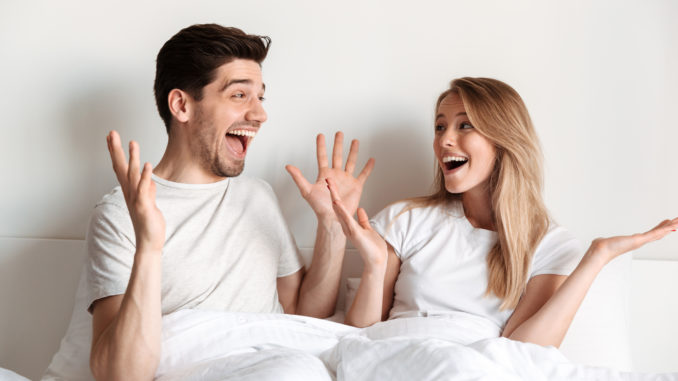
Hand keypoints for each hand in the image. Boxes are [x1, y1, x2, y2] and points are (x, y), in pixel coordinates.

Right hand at [106, 130, 165, 252]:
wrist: (149, 242)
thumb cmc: (148, 223)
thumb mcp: (149, 202)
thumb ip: (148, 189)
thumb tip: (149, 180)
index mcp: (130, 190)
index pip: (120, 167)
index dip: (116, 151)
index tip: (111, 136)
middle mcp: (129, 193)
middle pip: (121, 167)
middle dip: (116, 150)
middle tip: (112, 132)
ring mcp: (135, 199)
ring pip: (133, 175)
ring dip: (133, 158)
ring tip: (132, 142)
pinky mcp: (144, 206)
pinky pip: (144, 189)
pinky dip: (146, 176)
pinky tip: (148, 165)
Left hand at [286, 132, 374, 221]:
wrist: (333, 218)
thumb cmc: (319, 207)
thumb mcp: (306, 191)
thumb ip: (298, 178)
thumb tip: (288, 166)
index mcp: (324, 174)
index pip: (322, 156)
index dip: (321, 146)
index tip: (321, 135)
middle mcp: (336, 175)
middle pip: (337, 155)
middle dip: (338, 144)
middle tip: (339, 133)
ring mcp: (346, 180)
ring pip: (351, 161)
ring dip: (353, 151)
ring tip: (355, 141)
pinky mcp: (356, 186)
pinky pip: (363, 174)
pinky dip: (368, 167)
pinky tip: (371, 159)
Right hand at [326, 177, 386, 271]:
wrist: (376, 260)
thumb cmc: (372, 248)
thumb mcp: (367, 229)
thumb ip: (362, 219)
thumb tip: (361, 210)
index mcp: (350, 224)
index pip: (341, 207)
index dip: (337, 195)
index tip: (333, 184)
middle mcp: (347, 226)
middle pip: (338, 206)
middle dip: (333, 192)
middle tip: (328, 180)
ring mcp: (349, 229)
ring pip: (340, 211)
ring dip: (335, 197)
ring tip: (330, 186)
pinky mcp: (354, 233)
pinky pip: (347, 219)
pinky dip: (341, 211)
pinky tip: (337, 202)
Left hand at [586, 217, 677, 263]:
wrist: (599, 251)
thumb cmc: (600, 248)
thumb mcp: (604, 241)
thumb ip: (604, 240)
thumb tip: (598, 241)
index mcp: (633, 241)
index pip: (649, 234)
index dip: (658, 229)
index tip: (665, 224)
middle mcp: (638, 242)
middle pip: (657, 233)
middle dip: (668, 227)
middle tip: (677, 221)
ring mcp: (640, 241)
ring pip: (659, 233)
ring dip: (670, 227)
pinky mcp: (638, 240)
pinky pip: (655, 233)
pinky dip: (664, 229)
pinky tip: (672, 225)